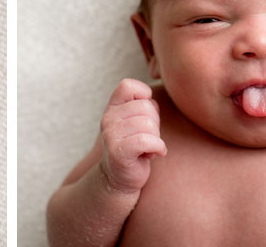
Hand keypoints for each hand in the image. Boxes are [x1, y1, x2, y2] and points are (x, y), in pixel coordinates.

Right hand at [99, 79, 166, 193]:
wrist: (119, 179)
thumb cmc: (135, 148)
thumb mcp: (136, 122)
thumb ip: (142, 105)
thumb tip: (151, 96)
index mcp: (112, 108)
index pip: (128, 86)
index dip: (144, 95)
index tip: (146, 114)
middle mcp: (108, 118)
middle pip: (146, 106)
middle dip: (156, 123)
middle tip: (149, 138)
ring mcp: (111, 135)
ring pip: (148, 124)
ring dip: (156, 138)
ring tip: (149, 147)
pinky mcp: (118, 152)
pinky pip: (147, 141)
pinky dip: (158, 148)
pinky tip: (155, 154)